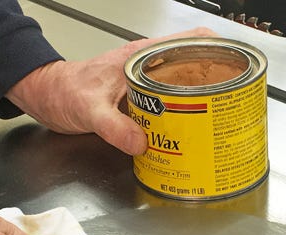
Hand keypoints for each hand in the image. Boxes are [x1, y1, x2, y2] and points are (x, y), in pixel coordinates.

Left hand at [6, 27, 215, 154]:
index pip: (190, 39)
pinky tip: (188, 132)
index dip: (218, 48)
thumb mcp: (89, 108)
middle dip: (217, 79)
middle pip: (195, 64)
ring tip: (219, 117)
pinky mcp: (141, 102)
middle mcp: (149, 68)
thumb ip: (114, 126)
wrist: (49, 98)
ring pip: (184, 85)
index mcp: (142, 56)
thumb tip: (141, 142)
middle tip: (232, 101)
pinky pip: (170, 105)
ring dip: (202, 99)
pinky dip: (183, 115)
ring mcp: (146, 84)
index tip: (236, 64)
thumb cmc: (65, 90)